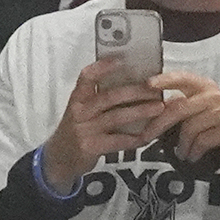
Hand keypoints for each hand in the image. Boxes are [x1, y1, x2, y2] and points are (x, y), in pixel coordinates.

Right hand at [42, 56, 171, 187]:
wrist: (59, 159)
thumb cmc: (76, 131)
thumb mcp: (81, 111)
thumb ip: (98, 99)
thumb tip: (130, 84)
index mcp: (78, 98)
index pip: (86, 77)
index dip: (103, 67)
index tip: (121, 60)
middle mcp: (80, 111)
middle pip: (109, 96)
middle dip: (135, 91)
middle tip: (155, 89)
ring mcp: (85, 130)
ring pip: (116, 117)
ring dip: (140, 111)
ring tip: (159, 108)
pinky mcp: (91, 147)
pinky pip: (118, 141)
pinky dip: (135, 138)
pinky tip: (149, 135)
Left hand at [143, 70, 219, 169]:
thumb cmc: (214, 126)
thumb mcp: (195, 113)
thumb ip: (176, 108)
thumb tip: (147, 113)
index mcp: (203, 86)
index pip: (182, 78)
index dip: (164, 80)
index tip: (148, 84)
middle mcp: (214, 95)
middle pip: (179, 108)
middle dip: (159, 125)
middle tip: (145, 138)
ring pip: (190, 127)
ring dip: (181, 145)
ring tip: (181, 153)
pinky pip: (203, 140)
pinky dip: (194, 152)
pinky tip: (193, 156)